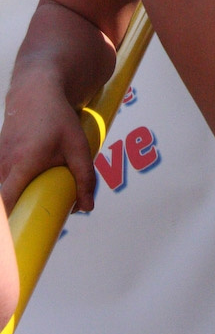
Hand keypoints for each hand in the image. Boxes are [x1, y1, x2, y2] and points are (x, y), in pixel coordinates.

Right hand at [0, 75, 95, 213]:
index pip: (6, 203)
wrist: (35, 92)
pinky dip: (14, 182)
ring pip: (5, 189)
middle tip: (34, 217)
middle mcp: (4, 165)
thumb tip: (87, 208)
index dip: (6, 223)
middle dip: (19, 212)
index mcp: (23, 165)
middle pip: (6, 200)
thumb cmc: (57, 118)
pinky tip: (31, 170)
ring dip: (17, 194)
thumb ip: (84, 177)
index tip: (11, 241)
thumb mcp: (77, 145)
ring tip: (37, 190)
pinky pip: (4, 178)